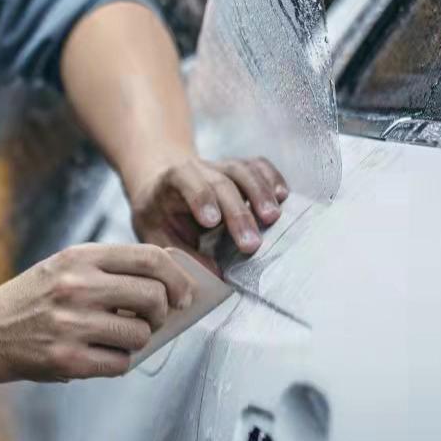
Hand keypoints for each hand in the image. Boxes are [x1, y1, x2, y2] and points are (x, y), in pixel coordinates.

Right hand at [0, 244, 195, 382]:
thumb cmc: (34, 300)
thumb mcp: (66, 266)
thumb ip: (112, 267)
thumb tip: (171, 278)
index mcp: (80, 257)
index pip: (150, 258)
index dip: (176, 277)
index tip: (183, 294)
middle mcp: (76, 286)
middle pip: (153, 296)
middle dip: (162, 312)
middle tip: (151, 320)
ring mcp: (72, 324)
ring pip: (140, 334)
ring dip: (138, 340)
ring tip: (116, 336)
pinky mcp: (68, 359)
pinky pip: (121, 363)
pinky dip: (118, 361)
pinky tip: (99, 353)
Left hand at [126, 156, 289, 267]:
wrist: (160, 185)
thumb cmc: (158, 215)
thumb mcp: (156, 235)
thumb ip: (182, 254)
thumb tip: (216, 273)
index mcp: (170, 182)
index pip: (188, 182)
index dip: (201, 199)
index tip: (213, 223)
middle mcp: (197, 168)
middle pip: (221, 181)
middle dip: (238, 212)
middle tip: (252, 244)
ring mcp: (220, 166)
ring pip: (242, 169)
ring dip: (261, 192)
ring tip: (273, 218)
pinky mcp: (238, 169)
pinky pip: (258, 166)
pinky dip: (272, 178)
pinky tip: (283, 196)